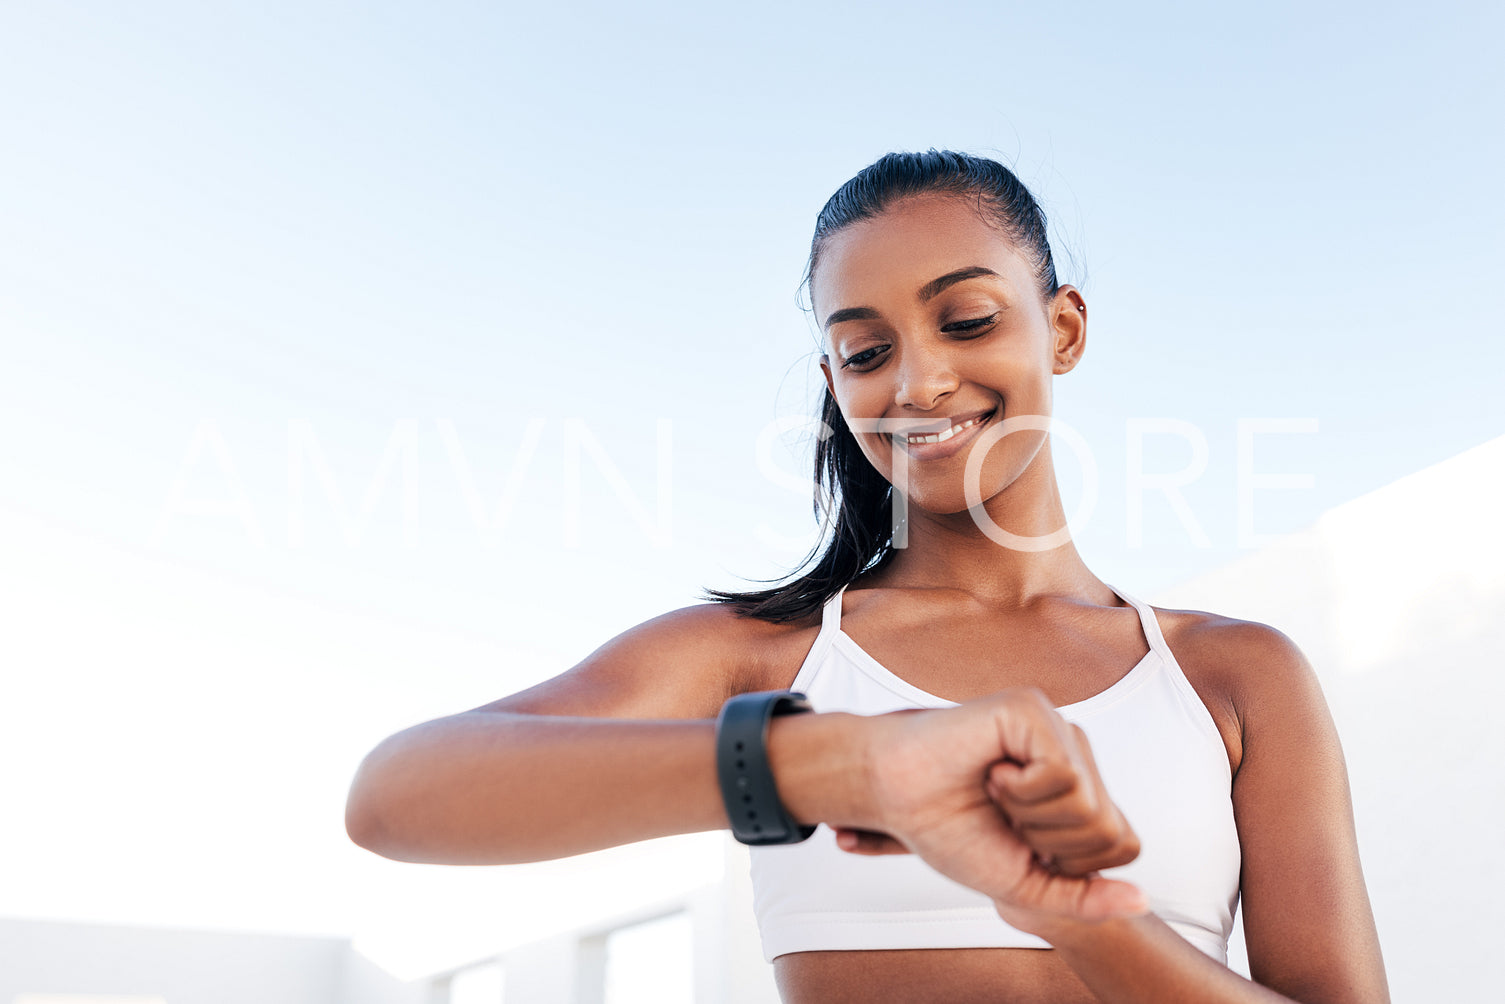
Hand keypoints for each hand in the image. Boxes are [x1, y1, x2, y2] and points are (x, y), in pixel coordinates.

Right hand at [836, 688, 1144, 934]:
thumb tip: (1141, 901)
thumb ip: (1082, 898)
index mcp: (1077, 790)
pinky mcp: (1031, 710)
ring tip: (995, 791)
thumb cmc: (949, 830)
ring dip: (1029, 815)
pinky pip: (1062, 772)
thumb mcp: (1025, 884)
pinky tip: (992, 772)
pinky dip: (1021, 790)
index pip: (1123, 845)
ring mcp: (1055, 727)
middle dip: (1049, 843)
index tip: (1022, 844)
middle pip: (1107, 829)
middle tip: (1004, 817)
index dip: (1071, 864)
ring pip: (1087, 802)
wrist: (892, 800)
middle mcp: (1074, 754)